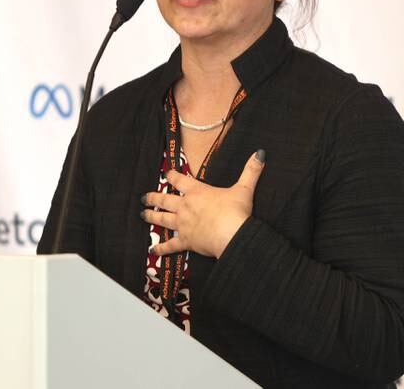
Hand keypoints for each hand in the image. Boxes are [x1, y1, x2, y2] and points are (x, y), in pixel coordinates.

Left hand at [141, 149, 265, 258]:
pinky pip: (170, 245)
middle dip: (153, 197)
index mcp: (197, 191)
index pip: (180, 180)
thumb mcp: (244, 188)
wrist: (231, 233)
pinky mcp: (185, 241)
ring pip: (162, 219)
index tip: (166, 173)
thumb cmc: (235, 211)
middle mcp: (185, 206)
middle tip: (144, 197)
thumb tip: (260, 153)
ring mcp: (183, 224)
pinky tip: (153, 249)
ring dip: (151, 216)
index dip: (172, 175)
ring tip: (143, 215)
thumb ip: (251, 170)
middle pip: (164, 199)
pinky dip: (161, 248)